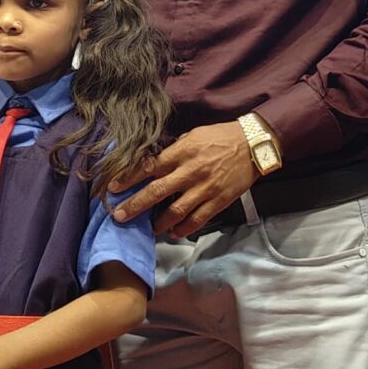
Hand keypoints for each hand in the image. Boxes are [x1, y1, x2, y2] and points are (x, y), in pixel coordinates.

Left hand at [108, 122, 259, 235]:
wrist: (254, 144)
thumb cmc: (220, 137)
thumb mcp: (193, 136)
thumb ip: (174, 151)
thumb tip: (155, 164)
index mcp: (182, 153)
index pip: (148, 167)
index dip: (128, 179)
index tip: (113, 188)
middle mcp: (190, 172)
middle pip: (156, 192)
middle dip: (134, 206)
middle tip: (119, 216)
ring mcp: (204, 189)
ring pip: (175, 211)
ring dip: (158, 223)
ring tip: (149, 228)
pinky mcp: (218, 201)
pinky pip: (197, 220)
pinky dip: (183, 229)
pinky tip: (173, 233)